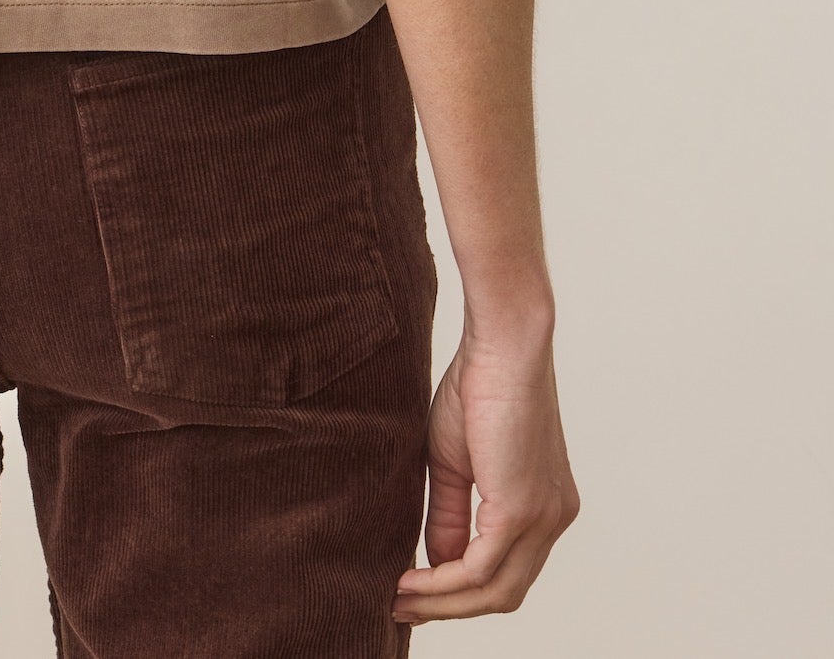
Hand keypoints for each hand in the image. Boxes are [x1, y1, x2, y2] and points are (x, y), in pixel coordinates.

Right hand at [394, 326, 578, 624]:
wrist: (502, 342)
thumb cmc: (478, 383)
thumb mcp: (456, 460)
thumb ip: (451, 513)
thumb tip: (436, 563)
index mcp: (543, 505)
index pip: (505, 570)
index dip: (459, 590)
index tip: (411, 592)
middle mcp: (552, 519)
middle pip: (504, 592)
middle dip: (451, 608)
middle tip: (402, 608)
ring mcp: (543, 518)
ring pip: (496, 590)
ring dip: (444, 603)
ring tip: (398, 599)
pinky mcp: (523, 511)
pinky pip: (482, 569)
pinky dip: (444, 583)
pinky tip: (410, 581)